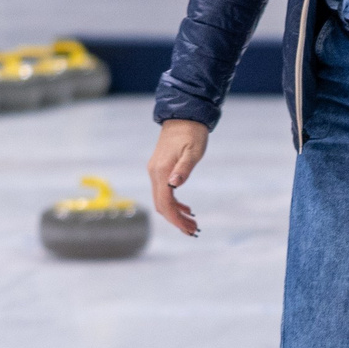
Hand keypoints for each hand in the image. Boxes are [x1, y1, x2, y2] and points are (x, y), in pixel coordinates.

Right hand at [148, 119, 208, 236]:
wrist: (183, 116)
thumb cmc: (192, 133)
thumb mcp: (193, 151)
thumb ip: (184, 169)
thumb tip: (174, 185)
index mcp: (162, 172)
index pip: (165, 203)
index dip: (176, 219)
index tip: (189, 230)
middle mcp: (155, 173)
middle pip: (161, 205)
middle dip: (176, 220)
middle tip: (193, 231)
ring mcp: (155, 172)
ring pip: (162, 200)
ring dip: (175, 213)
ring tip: (192, 223)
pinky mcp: (159, 169)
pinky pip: (163, 192)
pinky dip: (173, 203)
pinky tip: (185, 208)